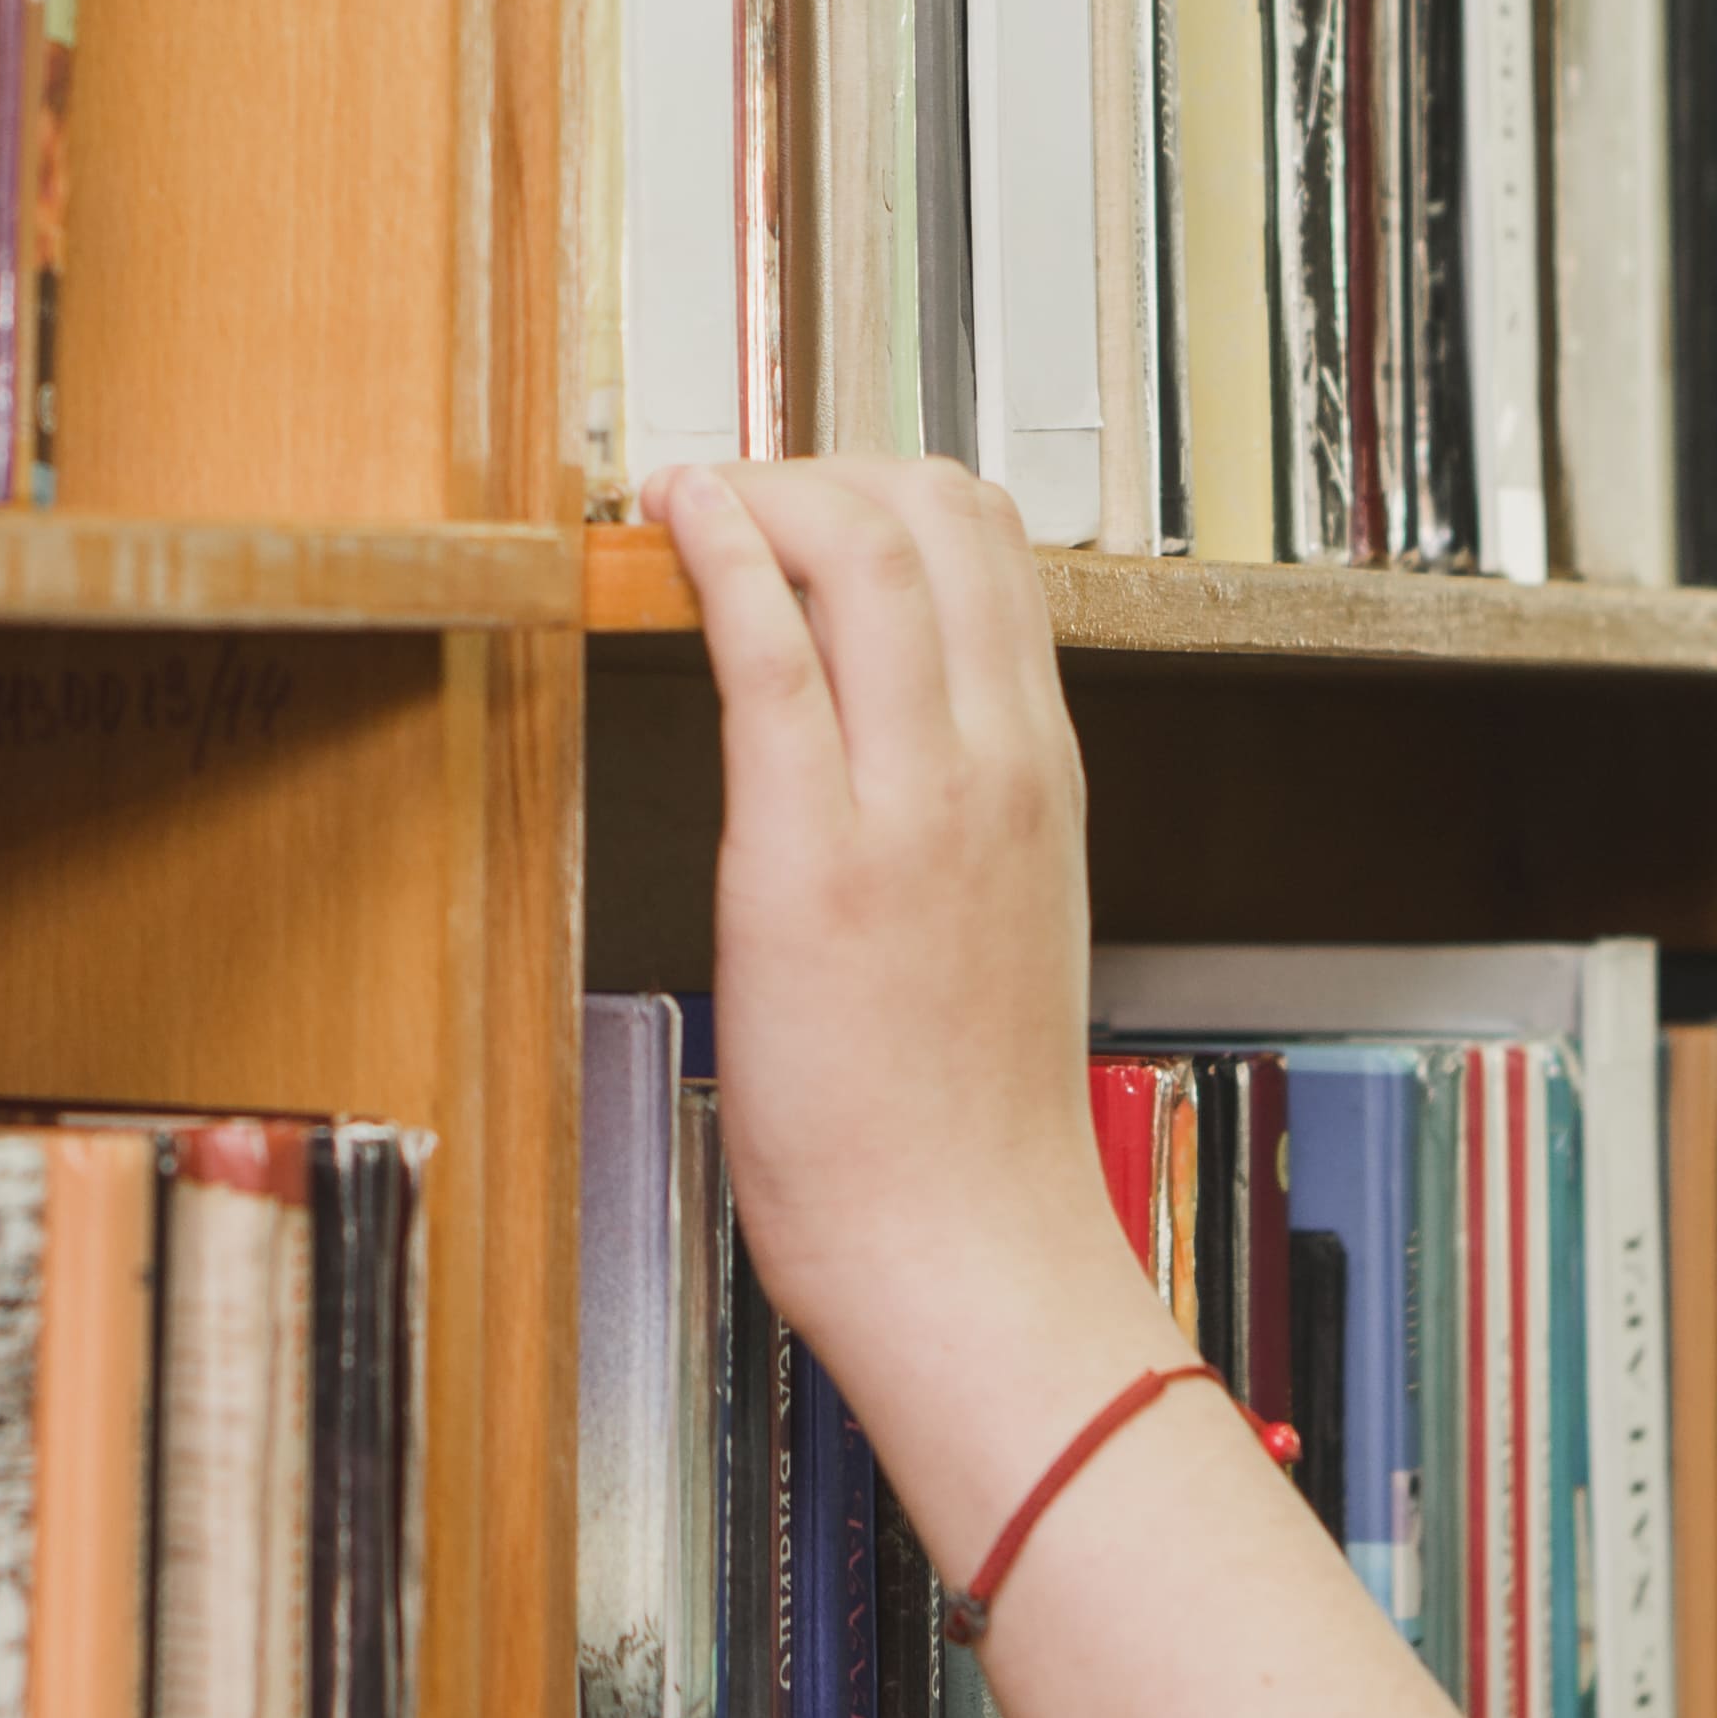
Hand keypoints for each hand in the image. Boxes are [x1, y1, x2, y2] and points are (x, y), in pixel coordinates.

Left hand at [657, 457, 1137, 1368]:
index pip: (996, 548)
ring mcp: (914, 799)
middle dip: (816, 467)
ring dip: (758, 489)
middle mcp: (998, 760)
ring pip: (860, 549)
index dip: (886, 485)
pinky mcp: (810, 851)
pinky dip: (717, 555)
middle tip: (731, 496)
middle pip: (934, 511)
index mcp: (1045, 772)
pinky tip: (671, 529)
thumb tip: (894, 744)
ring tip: (683, 502)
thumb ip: (966, 815)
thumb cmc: (968, 1120)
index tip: (801, 498)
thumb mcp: (1006, 921)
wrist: (973, 1250)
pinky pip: (771, 649)